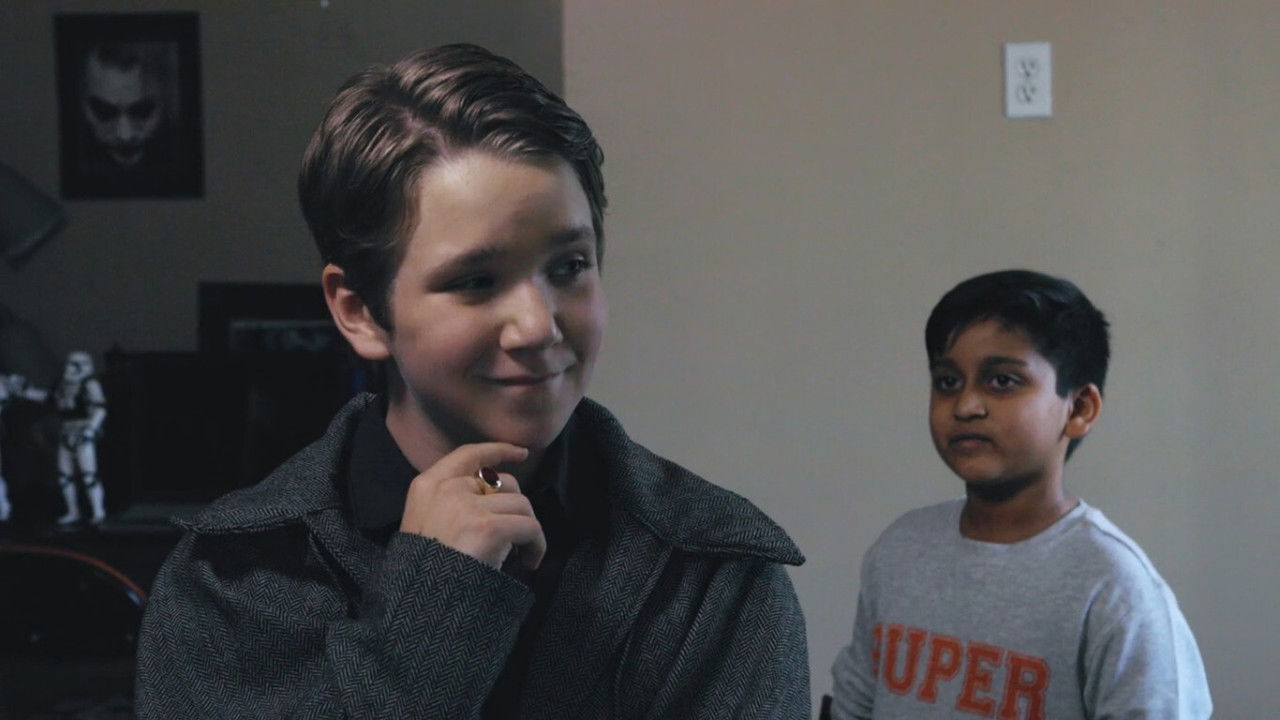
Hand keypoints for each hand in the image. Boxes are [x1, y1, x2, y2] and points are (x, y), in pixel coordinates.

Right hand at [399, 443, 545, 571]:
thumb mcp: (423, 526)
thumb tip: (493, 496)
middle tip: (513, 535)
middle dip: (515, 506)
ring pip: (521, 504)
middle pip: (503, 481)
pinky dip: (536, 545)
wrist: (422, 604)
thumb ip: (449, 504)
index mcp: (426, 486)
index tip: (521, 453)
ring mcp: (468, 507)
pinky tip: (529, 562)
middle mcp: (447, 489)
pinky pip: (530, 527)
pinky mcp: (489, 528)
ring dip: (527, 528)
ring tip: (521, 555)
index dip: (498, 450)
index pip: (469, 455)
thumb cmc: (423, 573)